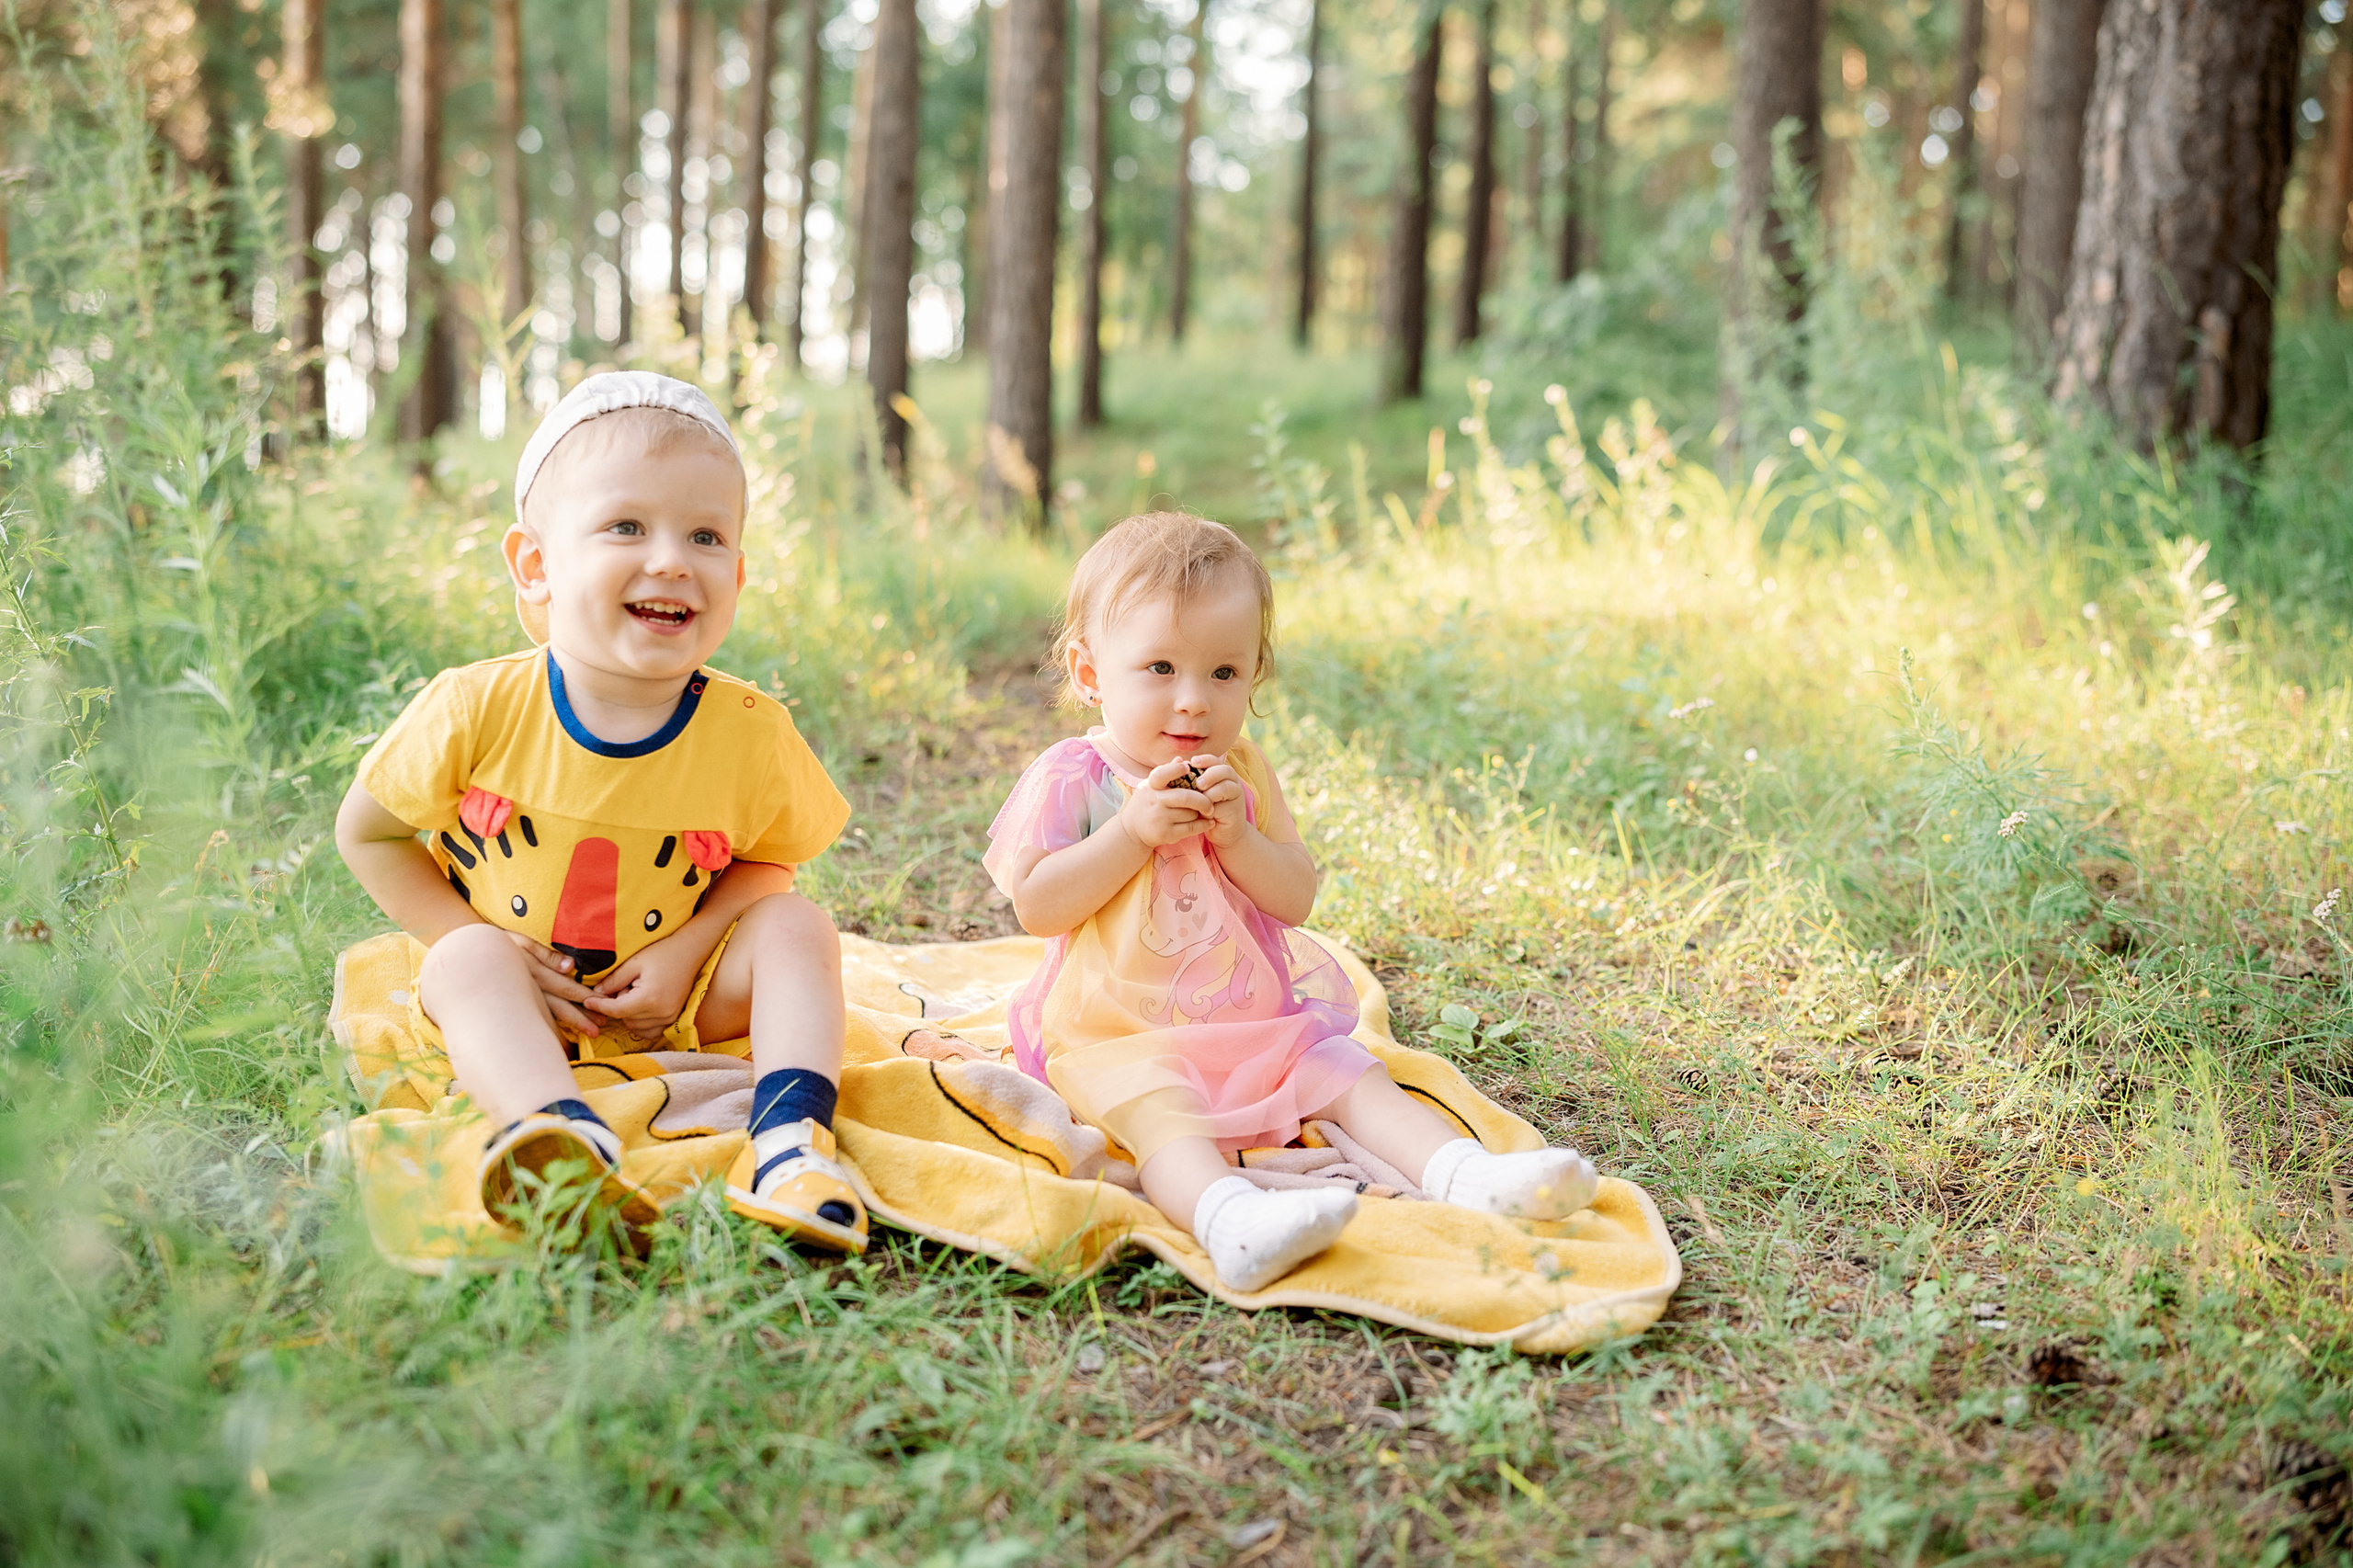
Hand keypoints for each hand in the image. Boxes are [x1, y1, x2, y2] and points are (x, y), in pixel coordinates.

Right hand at [505, 930, 604, 1037]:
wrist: (473, 957)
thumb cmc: (503, 945)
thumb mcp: (523, 943)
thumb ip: (547, 955)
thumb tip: (571, 966)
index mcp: (535, 972)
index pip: (565, 987)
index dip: (585, 996)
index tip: (604, 1004)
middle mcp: (530, 990)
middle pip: (560, 1006)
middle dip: (581, 1017)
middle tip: (600, 1027)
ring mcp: (523, 1000)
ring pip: (549, 1016)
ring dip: (569, 1026)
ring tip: (590, 1034)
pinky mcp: (518, 1006)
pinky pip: (537, 1021)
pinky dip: (550, 1033)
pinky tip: (562, 1045)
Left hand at [583, 931, 704, 1046]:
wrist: (690, 952)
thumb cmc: (662, 953)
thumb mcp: (634, 962)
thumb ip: (614, 980)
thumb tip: (596, 994)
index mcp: (650, 998)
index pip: (617, 1010)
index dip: (599, 1006)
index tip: (586, 1001)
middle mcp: (662, 1012)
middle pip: (625, 1020)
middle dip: (618, 1006)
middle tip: (624, 985)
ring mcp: (670, 1017)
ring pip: (636, 1027)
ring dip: (629, 1015)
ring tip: (635, 993)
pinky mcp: (674, 1019)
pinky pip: (650, 1031)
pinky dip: (640, 1023)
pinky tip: (640, 1007)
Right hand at [1118, 757, 1217, 848]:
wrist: (1132, 831)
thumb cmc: (1147, 803)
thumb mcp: (1151, 787)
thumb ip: (1166, 773)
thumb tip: (1181, 759)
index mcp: (1151, 786)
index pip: (1162, 774)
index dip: (1176, 770)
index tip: (1188, 768)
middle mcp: (1154, 801)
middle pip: (1185, 797)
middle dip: (1203, 800)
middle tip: (1210, 802)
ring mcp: (1159, 818)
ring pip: (1191, 814)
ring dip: (1202, 813)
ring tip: (1207, 812)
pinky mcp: (1166, 833)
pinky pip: (1191, 828)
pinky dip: (1204, 825)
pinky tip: (1209, 822)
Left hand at [1186, 758, 1250, 847]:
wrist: (1220, 832)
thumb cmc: (1203, 811)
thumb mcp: (1195, 795)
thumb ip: (1188, 780)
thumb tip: (1176, 761)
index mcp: (1219, 774)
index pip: (1214, 760)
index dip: (1204, 759)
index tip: (1192, 762)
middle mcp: (1230, 780)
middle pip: (1224, 769)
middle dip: (1210, 774)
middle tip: (1198, 783)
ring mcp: (1236, 793)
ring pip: (1227, 784)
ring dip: (1212, 789)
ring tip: (1201, 795)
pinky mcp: (1237, 806)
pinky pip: (1227, 801)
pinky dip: (1215, 802)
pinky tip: (1206, 809)